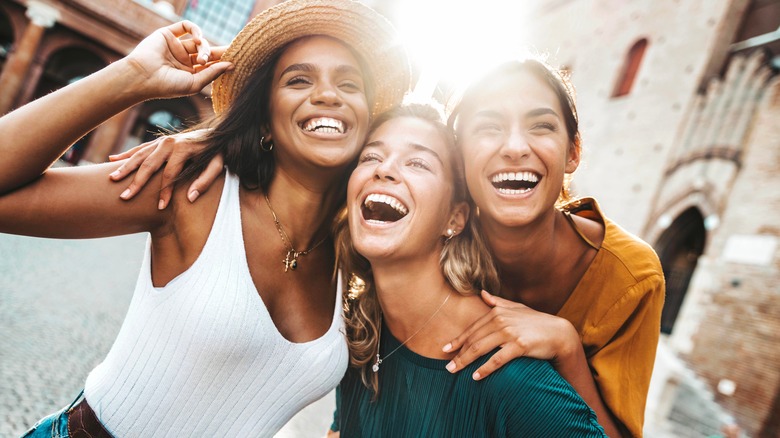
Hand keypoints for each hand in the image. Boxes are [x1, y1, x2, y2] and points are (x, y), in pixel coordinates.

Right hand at [109, 129, 223, 208]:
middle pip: (149, 165)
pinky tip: (111, 159)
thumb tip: (191, 197)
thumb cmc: (216, 153)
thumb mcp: (217, 166)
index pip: (170, 175)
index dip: (165, 192)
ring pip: (139, 155)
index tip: (160, 207)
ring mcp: (162, 141)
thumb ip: (206, 180)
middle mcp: (169, 143)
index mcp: (182, 149)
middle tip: (124, 197)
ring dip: (125, 167)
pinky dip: (126, 154)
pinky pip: (140, 148)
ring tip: (112, 179)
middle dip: (136, 182)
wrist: (216, 133)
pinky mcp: (159, 141)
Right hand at [124, 21, 231, 98]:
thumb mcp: (195, 83)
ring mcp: (176, 47)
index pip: (210, 65)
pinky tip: (199, 39)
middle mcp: (183, 60)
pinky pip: (186, 27)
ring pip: (199, 42)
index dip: (222, 61)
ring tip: (202, 58)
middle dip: (217, 53)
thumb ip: (212, 73)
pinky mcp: (168, 34)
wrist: (143, 76)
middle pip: (207, 52)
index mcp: (189, 73)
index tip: (235, 59)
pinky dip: (196, 30)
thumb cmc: (168, 85)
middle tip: (225, 54)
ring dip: (205, 48)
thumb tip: (231, 65)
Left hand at [442, 290, 579, 379]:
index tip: (445, 350)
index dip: (458, 340)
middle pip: (473, 340)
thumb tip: (483, 294)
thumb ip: (498, 302)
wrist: (559, 333)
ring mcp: (510, 332)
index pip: (473, 328)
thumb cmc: (536, 321)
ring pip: (481, 349)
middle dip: (458, 354)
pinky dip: (485, 368)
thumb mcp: (517, 308)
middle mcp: (501, 320)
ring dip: (465, 361)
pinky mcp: (519, 345)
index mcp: (497, 311)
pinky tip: (476, 376)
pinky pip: (497, 359)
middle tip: (447, 367)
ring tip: (454, 371)